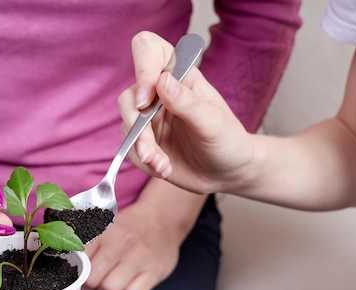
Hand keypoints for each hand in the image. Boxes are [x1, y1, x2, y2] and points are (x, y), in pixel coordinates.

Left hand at [81, 200, 179, 289]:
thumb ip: (84, 239)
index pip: (79, 260)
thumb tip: (63, 255)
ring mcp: (139, 258)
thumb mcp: (104, 224)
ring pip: (110, 289)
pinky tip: (127, 285)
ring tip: (109, 283)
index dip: (74, 272)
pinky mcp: (154, 271)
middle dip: (87, 286)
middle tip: (90, 284)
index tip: (75, 275)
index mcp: (104, 232)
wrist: (163, 217)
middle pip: (92, 279)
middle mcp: (121, 244)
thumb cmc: (129, 225)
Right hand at [118, 32, 255, 194]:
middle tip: (151, 151)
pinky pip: (130, 149)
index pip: (148, 50)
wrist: (228, 172)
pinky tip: (164, 169)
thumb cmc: (228, 141)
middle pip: (128, 98)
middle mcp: (160, 93)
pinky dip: (144, 162)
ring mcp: (149, 118)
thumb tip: (161, 81)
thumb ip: (187, 102)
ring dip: (142, 150)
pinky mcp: (144, 141)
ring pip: (127, 127)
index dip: (142, 69)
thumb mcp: (213, 122)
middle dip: (137, 128)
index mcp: (179, 76)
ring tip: (164, 166)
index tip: (146, 100)